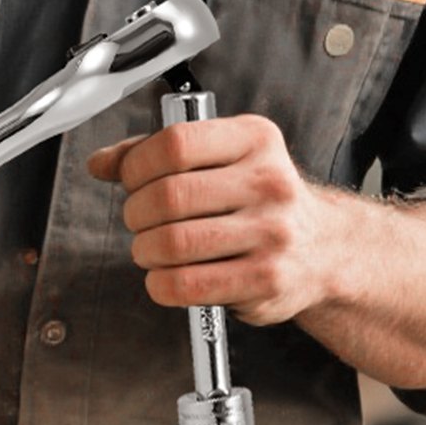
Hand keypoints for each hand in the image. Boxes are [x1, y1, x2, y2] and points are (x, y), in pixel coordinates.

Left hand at [87, 113, 338, 326]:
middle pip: (170, 195)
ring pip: (174, 242)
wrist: (324, 248)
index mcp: (255, 139)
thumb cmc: (259, 198)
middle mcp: (268, 182)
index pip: (176, 143)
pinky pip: (189, 285)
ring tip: (150, 248)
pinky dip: (160, 283)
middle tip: (138, 220)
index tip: (130, 179)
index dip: (136, 165)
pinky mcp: (267, 281)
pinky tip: (164, 276)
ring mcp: (271, 233)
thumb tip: (101, 162)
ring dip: (145, 249)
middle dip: (136, 212)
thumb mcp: (221, 157)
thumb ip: (158, 153)